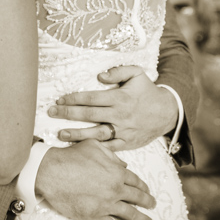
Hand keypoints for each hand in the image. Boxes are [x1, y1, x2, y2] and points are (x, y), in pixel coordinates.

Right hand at [35, 139, 154, 219]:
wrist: (52, 171)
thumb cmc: (70, 157)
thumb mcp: (94, 146)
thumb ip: (111, 154)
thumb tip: (123, 164)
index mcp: (116, 172)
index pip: (135, 181)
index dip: (143, 187)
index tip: (147, 191)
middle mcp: (115, 188)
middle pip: (137, 198)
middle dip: (147, 202)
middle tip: (152, 205)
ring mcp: (106, 204)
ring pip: (130, 214)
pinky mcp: (95, 216)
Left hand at [49, 65, 176, 150]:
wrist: (167, 112)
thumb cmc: (147, 91)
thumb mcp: (137, 73)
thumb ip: (118, 71)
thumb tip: (99, 76)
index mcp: (120, 98)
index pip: (91, 98)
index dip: (74, 99)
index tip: (60, 100)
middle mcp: (120, 115)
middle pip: (89, 115)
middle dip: (68, 114)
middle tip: (51, 113)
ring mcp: (123, 131)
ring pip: (96, 133)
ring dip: (77, 134)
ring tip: (60, 134)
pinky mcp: (127, 143)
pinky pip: (109, 148)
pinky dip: (95, 149)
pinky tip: (81, 148)